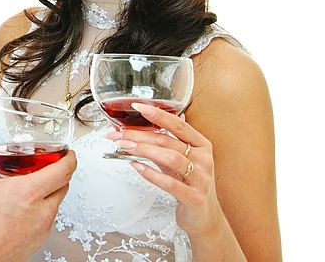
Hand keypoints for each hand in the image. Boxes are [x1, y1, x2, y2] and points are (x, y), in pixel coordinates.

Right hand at [0, 119, 75, 261]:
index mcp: (30, 192)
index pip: (64, 170)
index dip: (70, 158)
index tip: (68, 153)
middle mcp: (42, 211)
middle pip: (64, 185)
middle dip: (60, 173)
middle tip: (48, 165)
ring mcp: (42, 228)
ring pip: (56, 204)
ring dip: (50, 192)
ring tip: (31, 186)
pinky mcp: (38, 241)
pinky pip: (48, 220)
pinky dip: (42, 209)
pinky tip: (24, 208)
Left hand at [106, 102, 224, 237]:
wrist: (204, 217)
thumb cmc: (190, 185)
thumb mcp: (178, 162)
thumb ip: (163, 146)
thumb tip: (135, 131)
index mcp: (202, 145)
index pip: (179, 125)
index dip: (158, 114)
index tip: (138, 106)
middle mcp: (204, 159)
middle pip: (169, 141)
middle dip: (140, 135)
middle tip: (119, 134)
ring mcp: (201, 179)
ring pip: (171, 158)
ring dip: (144, 150)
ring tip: (124, 147)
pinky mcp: (194, 197)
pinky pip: (170, 183)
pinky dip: (150, 173)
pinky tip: (136, 166)